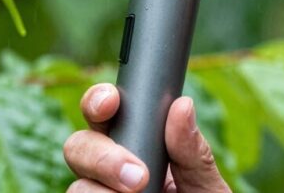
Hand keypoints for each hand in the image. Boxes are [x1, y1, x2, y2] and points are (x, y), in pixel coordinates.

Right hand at [63, 83, 230, 191]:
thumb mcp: (207, 188)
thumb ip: (193, 153)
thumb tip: (182, 106)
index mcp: (137, 144)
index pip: (107, 111)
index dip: (101, 99)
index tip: (111, 103)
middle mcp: (109, 170)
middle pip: (79, 146)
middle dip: (101, 155)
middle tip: (139, 178)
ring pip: (76, 187)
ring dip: (100, 192)